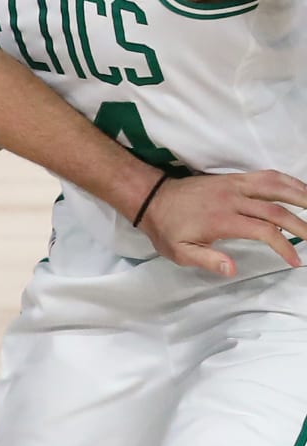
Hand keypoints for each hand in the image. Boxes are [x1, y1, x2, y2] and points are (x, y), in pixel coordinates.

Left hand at [139, 170, 306, 274]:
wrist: (152, 198)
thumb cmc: (167, 229)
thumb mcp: (179, 252)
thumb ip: (207, 260)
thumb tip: (232, 269)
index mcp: (222, 219)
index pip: (264, 231)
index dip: (284, 246)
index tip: (295, 261)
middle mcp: (232, 198)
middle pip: (276, 209)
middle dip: (302, 224)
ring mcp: (234, 185)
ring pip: (275, 186)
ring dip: (301, 195)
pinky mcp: (233, 178)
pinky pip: (265, 176)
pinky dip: (287, 181)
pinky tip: (300, 189)